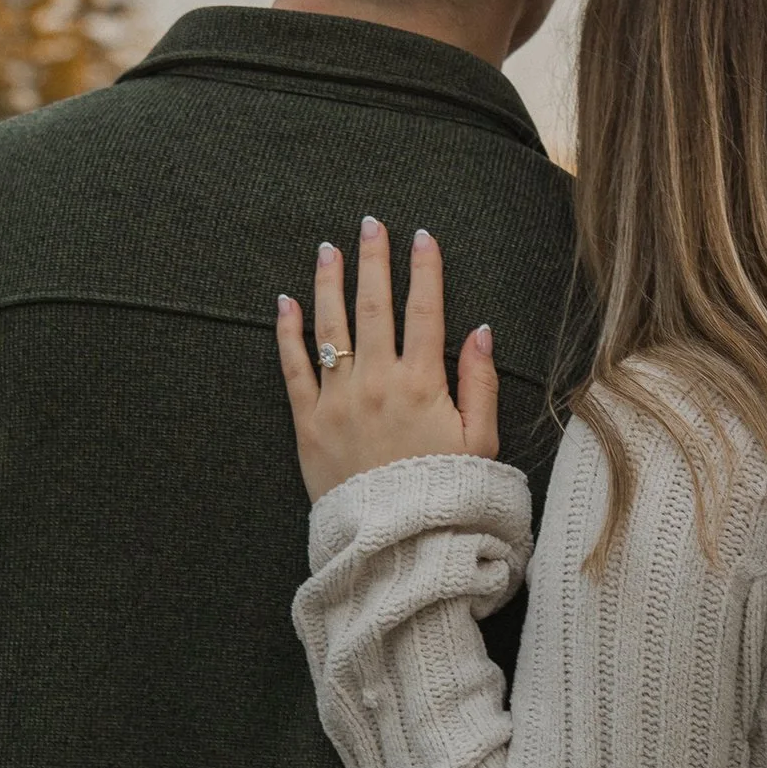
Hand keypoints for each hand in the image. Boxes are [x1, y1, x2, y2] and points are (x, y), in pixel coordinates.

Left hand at [277, 219, 499, 504]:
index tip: (422, 236)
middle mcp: (378, 382)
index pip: (426, 311)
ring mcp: (339, 401)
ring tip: (329, 248)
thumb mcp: (480, 442)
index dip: (425, 270)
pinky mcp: (308, 423)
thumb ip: (480, 382)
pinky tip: (285, 302)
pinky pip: (294, 368)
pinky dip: (288, 332)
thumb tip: (481, 330)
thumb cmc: (445, 494)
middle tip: (371, 223)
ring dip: (329, 282)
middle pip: (375, 306)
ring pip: (331, 326)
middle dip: (374, 260)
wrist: (396, 543)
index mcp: (423, 384)